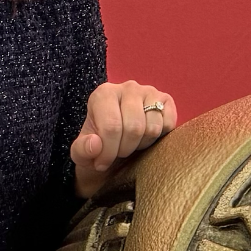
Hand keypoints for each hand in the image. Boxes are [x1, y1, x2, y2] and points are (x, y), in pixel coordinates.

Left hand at [71, 80, 177, 197]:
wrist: (116, 148)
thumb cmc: (99, 148)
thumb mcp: (82, 153)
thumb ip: (81, 150)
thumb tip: (95, 143)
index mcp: (103, 94)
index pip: (111, 126)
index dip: (109, 152)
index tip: (103, 163)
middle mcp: (128, 87)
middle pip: (134, 128)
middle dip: (126, 149)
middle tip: (119, 153)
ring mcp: (150, 91)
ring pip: (152, 128)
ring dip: (142, 144)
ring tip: (132, 144)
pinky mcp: (166, 100)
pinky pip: (168, 125)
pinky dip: (159, 138)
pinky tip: (146, 137)